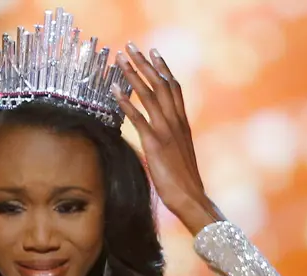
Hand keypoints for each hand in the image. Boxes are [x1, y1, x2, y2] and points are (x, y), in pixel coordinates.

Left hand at [112, 44, 223, 234]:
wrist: (191, 197)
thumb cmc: (183, 181)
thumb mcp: (179, 152)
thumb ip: (171, 138)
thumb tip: (160, 134)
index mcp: (182, 122)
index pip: (174, 87)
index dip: (163, 68)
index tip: (153, 52)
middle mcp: (176, 122)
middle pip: (161, 84)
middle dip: (145, 63)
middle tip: (131, 47)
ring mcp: (166, 131)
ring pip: (150, 95)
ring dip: (134, 75)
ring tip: (120, 60)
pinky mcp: (155, 144)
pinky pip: (139, 119)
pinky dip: (127, 102)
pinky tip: (115, 90)